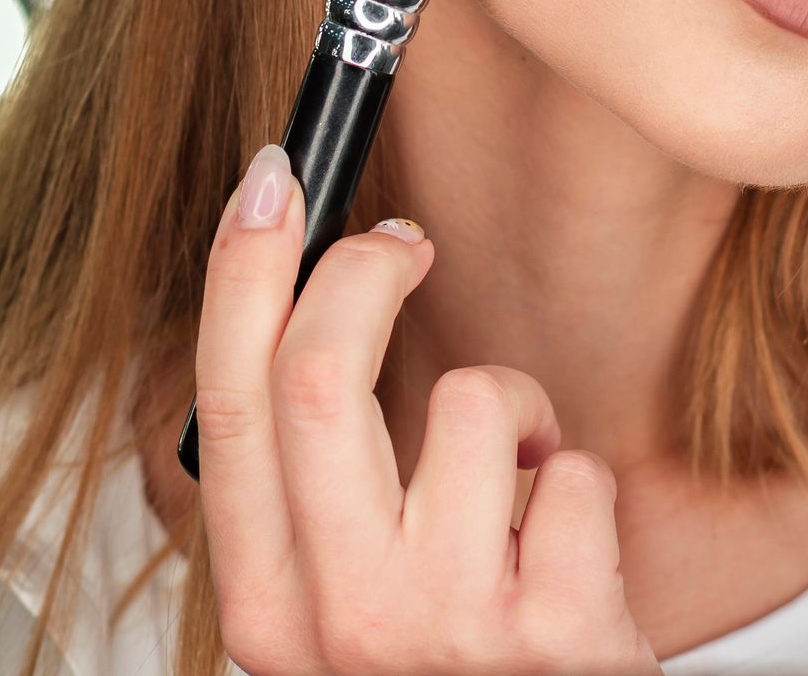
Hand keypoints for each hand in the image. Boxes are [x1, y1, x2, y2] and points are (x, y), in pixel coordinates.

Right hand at [191, 143, 663, 675]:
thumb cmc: (444, 667)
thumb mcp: (343, 598)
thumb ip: (318, 488)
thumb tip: (317, 297)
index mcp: (267, 607)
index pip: (228, 401)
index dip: (244, 270)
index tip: (274, 179)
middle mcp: (341, 624)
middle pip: (318, 373)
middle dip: (366, 268)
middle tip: (407, 244)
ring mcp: (449, 632)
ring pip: (475, 399)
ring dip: (512, 403)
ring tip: (517, 481)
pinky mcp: (558, 635)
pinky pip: (575, 470)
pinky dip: (579, 483)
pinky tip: (569, 554)